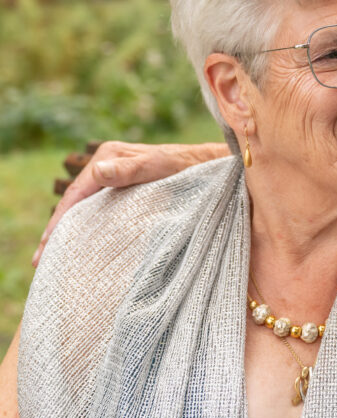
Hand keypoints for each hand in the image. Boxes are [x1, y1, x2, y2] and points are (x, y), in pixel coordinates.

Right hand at [34, 141, 229, 265]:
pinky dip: (88, 227)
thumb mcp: (161, 167)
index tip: (48, 245)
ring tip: (54, 260)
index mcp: (110, 156)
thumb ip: (132, 170)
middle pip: (76, 200)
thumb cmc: (191, 167)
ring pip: (86, 207)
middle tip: (41, 261)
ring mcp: (117, 177)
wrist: (214, 167)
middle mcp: (109, 164)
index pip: (78, 191)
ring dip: (71, 231)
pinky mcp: (128, 190)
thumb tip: (99, 172)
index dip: (61, 219)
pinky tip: (82, 245)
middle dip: (58, 229)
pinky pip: (100, 209)